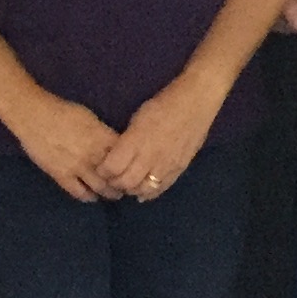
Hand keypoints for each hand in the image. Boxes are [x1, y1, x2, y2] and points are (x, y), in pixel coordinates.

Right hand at [10, 94, 122, 203]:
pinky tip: (91, 197)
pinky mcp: (61, 176)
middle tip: (126, 186)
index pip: (125, 156)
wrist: (33, 116)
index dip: (131, 164)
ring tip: (113, 195)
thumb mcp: (89, 117)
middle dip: (123, 183)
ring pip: (100, 188)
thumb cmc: (62, 111)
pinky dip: (88, 197)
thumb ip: (102, 133)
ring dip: (109, 193)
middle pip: (115, 175)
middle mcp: (93, 155)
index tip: (133, 168)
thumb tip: (112, 143)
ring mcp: (77, 167)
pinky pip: (78, 192)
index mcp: (101, 138)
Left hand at [94, 76, 227, 204]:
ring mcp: (166, 165)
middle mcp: (150, 157)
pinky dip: (149, 193)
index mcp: (136, 140)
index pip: (112, 167)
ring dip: (131, 189)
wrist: (195, 104)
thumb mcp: (137, 118)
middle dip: (114, 182)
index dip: (103, 170)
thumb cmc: (163, 104)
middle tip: (112, 178)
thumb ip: (127, 140)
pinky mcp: (179, 169)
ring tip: (127, 183)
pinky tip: (142, 191)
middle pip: (126, 182)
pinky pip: (161, 189)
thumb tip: (117, 156)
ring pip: (142, 189)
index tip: (101, 167)